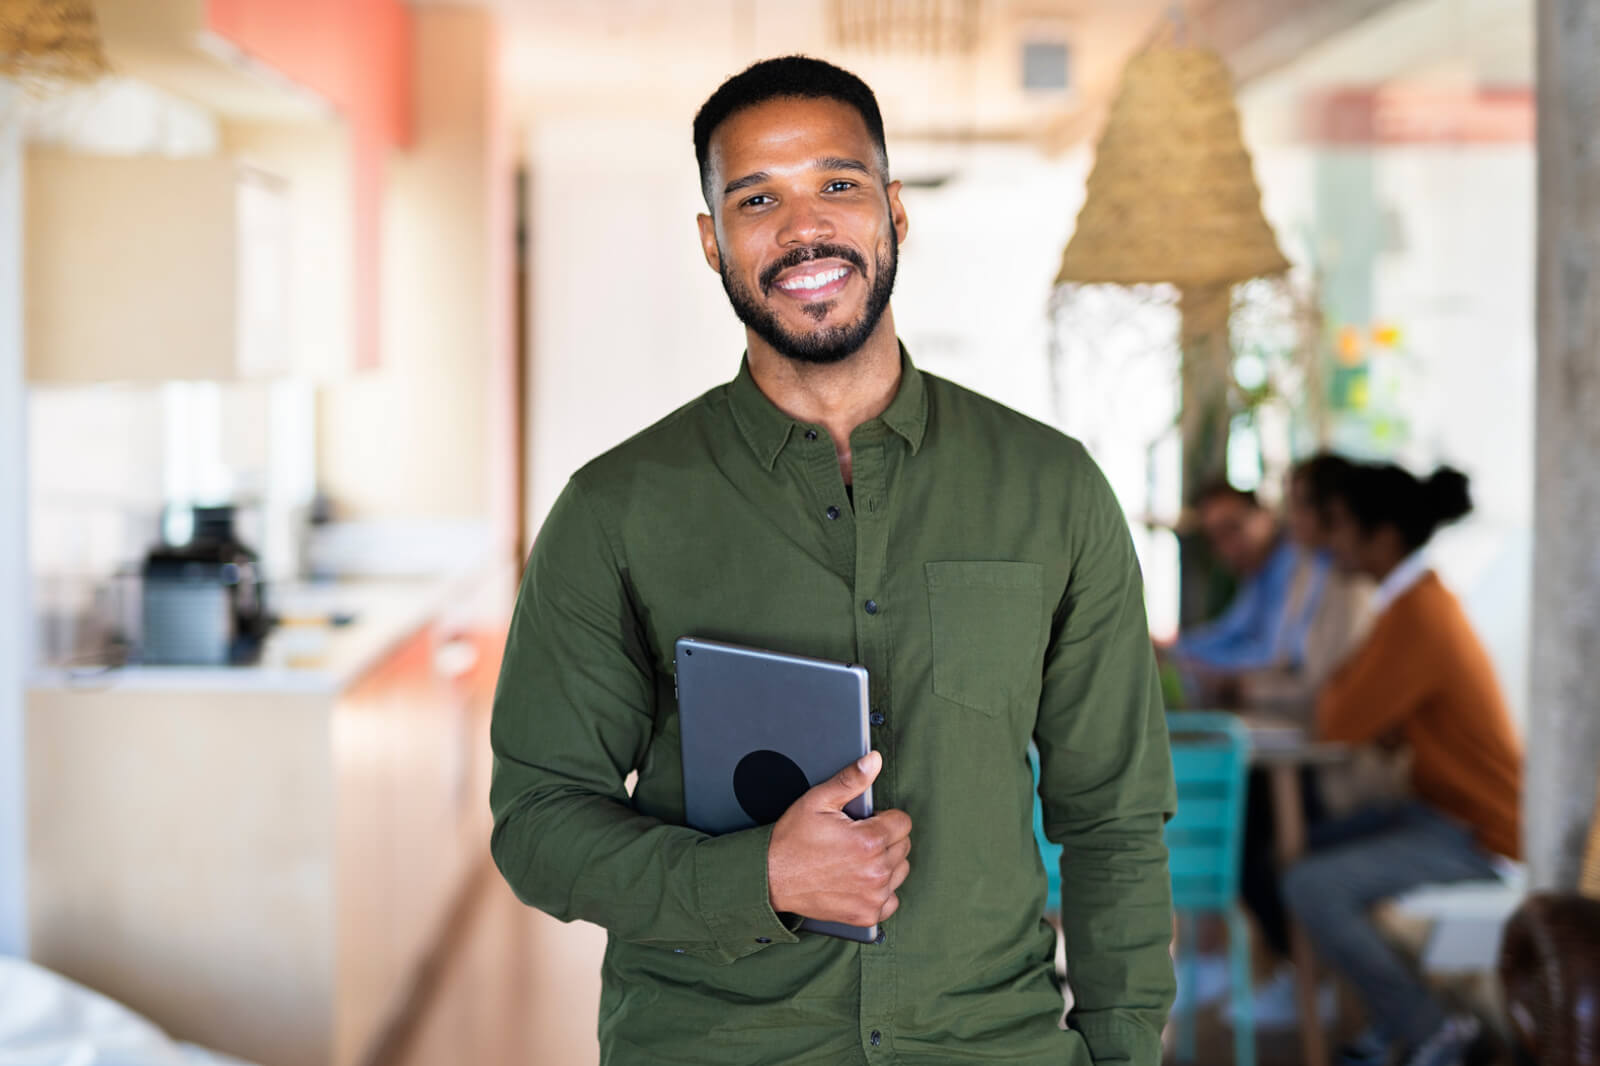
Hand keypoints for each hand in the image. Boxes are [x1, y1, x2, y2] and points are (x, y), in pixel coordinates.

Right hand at [766, 751, 911, 926]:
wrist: (770, 878)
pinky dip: (880, 892)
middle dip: (885, 838)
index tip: (865, 822)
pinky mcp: (866, 915)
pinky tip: (860, 881)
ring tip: (857, 859)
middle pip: (903, 846)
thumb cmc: (792, 840)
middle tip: (856, 839)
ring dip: (885, 863)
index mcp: (868, 841)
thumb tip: (875, 760)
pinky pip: (891, 900)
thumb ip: (851, 780)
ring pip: (900, 871)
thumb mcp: (818, 801)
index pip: (903, 823)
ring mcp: (872, 896)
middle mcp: (875, 871)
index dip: (884, 818)